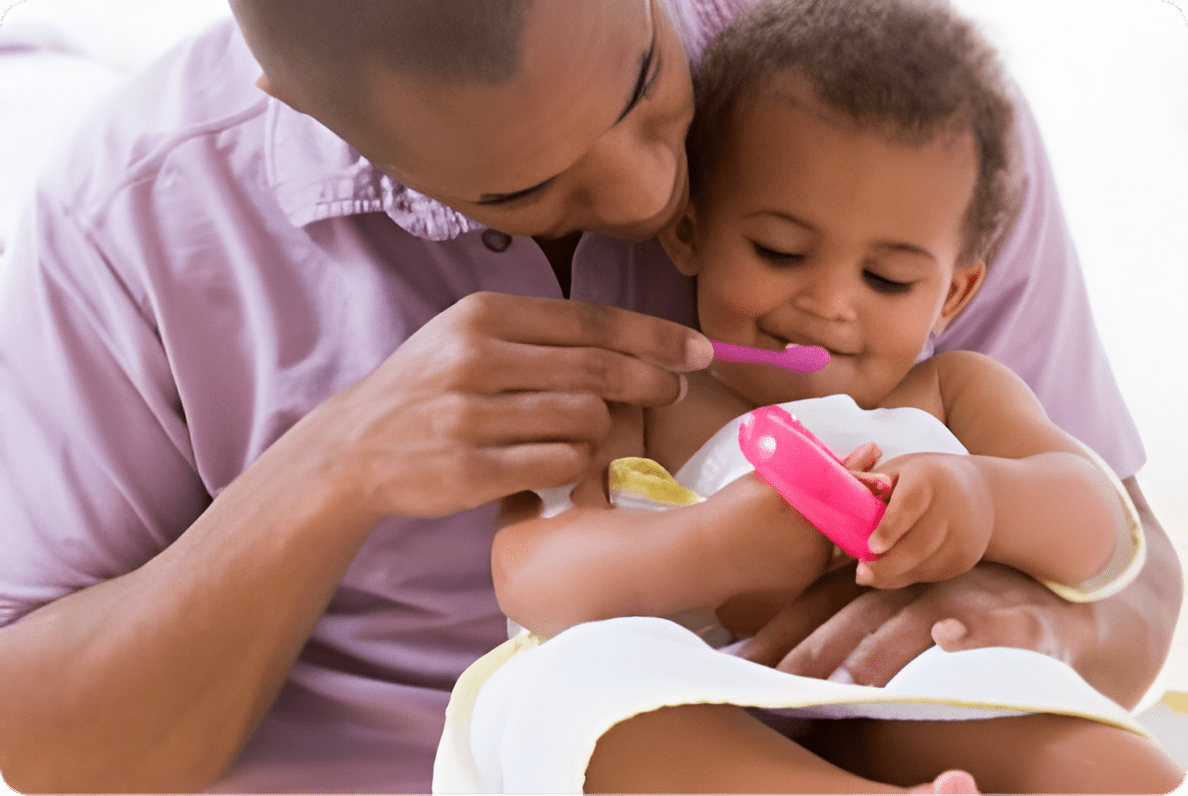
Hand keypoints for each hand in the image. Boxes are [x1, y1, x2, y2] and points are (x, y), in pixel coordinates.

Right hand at [295, 292, 710, 517]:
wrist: (355, 447)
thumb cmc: (429, 389)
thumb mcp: (469, 339)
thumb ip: (541, 335)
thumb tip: (637, 341)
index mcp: (481, 315)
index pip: (591, 320)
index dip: (655, 336)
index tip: (699, 350)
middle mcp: (474, 358)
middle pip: (597, 369)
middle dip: (651, 380)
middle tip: (674, 391)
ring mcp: (469, 416)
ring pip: (584, 420)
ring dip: (601, 431)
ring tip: (586, 435)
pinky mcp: (468, 471)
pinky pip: (557, 465)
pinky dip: (573, 465)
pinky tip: (561, 463)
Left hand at [740, 562, 1092, 685]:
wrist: (1051, 604)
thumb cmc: (955, 614)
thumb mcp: (895, 619)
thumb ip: (842, 644)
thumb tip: (778, 676)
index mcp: (879, 588)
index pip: (819, 608)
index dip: (779, 633)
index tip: (739, 663)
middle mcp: (915, 587)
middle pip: (857, 618)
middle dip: (819, 651)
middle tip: (783, 685)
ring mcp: (966, 598)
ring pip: (917, 621)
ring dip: (885, 649)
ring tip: (853, 681)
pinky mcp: (1018, 617)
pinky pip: (999, 625)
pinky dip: (976, 630)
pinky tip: (951, 639)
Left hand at [855, 454, 993, 588]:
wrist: (980, 492)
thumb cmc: (923, 479)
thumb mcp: (898, 471)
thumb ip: (870, 485)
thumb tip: (840, 496)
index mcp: (929, 477)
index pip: (910, 505)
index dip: (890, 528)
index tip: (871, 547)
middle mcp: (953, 506)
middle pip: (918, 544)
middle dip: (887, 565)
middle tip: (860, 575)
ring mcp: (965, 535)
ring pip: (924, 565)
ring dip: (894, 575)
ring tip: (870, 576)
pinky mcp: (967, 557)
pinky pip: (933, 574)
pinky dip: (909, 576)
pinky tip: (893, 572)